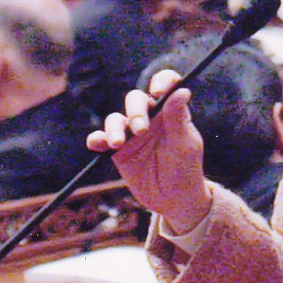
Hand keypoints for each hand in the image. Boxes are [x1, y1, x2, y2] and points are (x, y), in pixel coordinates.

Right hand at [86, 69, 209, 232]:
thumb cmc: (186, 169)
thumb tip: (182, 90)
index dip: (161, 82)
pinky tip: (97, 143)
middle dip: (135, 110)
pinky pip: (101, 138)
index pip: (165, 86)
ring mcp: (131, 133)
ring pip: (115, 118)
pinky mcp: (117, 150)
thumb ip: (179, 119)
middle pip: (135, 100)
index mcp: (169, 112)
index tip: (158, 92)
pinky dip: (97, 138)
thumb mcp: (185, 145)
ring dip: (114, 127)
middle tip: (140, 130)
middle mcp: (149, 118)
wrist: (173, 200)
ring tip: (118, 143)